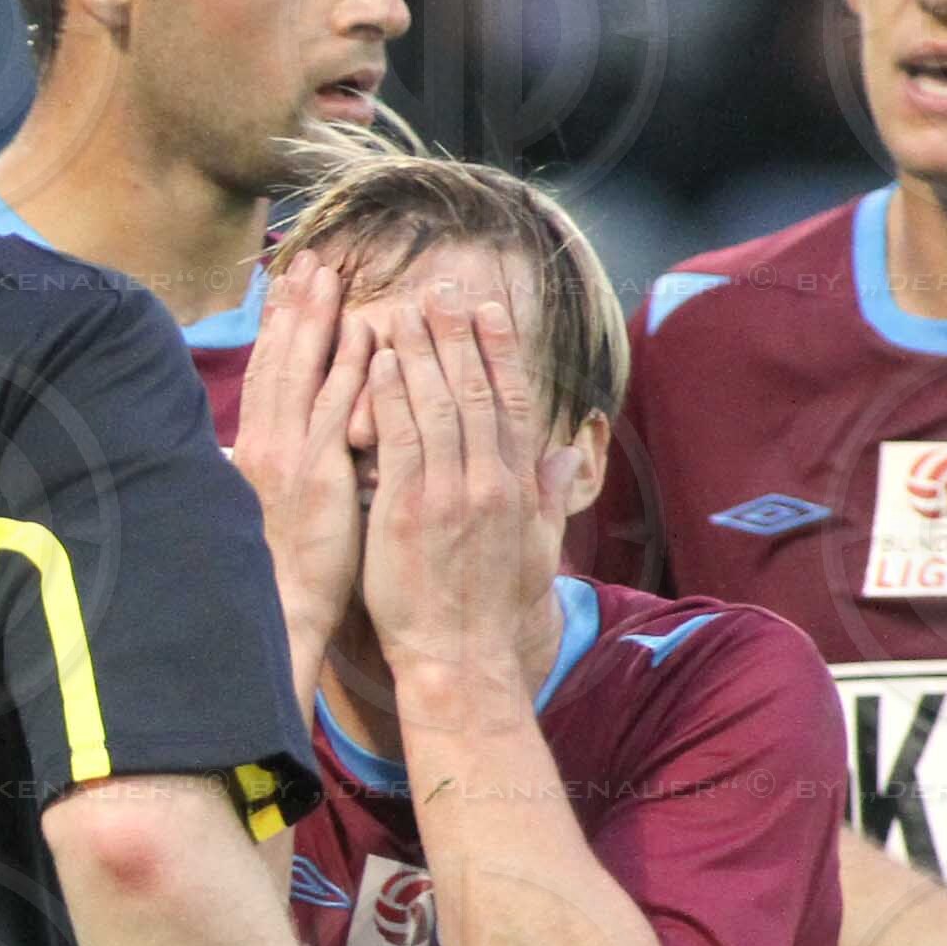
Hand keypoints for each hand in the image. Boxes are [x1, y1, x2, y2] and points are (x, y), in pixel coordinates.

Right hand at [230, 256, 370, 704]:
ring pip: (301, 371)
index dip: (279, 329)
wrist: (280, 612)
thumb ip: (286, 467)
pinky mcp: (316, 471)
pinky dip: (346, 365)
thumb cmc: (284, 569)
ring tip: (328, 274)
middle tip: (308, 260)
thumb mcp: (275, 509)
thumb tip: (288, 444)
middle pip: (278, 360)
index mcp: (256, 452)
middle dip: (293, 307)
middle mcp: (266, 444)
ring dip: (315, 319)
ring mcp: (289, 453)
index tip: (289, 288)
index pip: (268, 376)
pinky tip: (362, 332)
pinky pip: (335, 406)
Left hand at [356, 282, 575, 702]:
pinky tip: (377, 363)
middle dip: (456, 334)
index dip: (501, 350)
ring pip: (437, 405)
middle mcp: (488, 481)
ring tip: (402, 309)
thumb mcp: (537, 549)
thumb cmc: (490, 608)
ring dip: (419, 352)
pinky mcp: (409, 510)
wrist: (460, 658)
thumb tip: (569, 451)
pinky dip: (390, 398)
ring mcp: (449, 493)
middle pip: (475, 390)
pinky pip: (399, 441)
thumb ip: (551, 495)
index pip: (513, 401)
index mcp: (517, 486)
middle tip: (439, 287)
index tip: (489, 309)